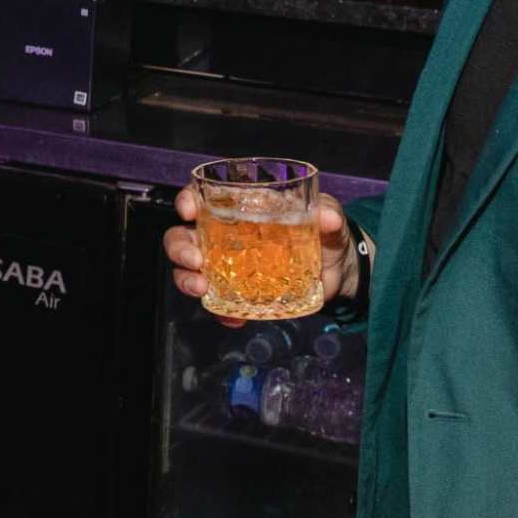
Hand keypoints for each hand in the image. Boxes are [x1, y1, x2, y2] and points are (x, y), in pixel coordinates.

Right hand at [163, 183, 357, 309]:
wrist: (338, 273)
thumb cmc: (325, 235)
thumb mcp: (329, 220)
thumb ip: (329, 215)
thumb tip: (326, 217)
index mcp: (240, 209)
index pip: (202, 198)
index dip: (187, 200)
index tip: (188, 211)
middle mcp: (223, 236)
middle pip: (183, 237)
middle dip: (179, 249)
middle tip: (195, 262)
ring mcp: (227, 266)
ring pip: (189, 270)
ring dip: (187, 280)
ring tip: (201, 290)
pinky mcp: (238, 293)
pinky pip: (218, 303)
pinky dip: (220, 312)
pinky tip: (233, 319)